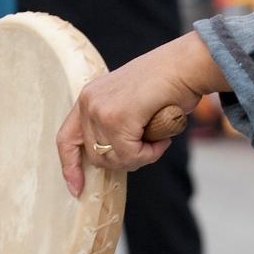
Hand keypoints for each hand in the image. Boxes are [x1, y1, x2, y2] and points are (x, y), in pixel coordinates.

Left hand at [57, 32, 226, 196]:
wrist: (187, 65)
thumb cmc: (168, 82)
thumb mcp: (131, 101)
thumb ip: (116, 122)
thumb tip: (113, 156)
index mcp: (89, 97)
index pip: (66, 139)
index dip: (70, 166)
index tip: (77, 188)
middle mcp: (89, 102)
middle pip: (95, 155)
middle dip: (123, 160)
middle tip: (149, 147)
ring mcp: (101, 109)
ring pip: (114, 158)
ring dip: (140, 156)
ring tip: (158, 137)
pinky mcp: (118, 117)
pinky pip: (131, 154)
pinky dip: (151, 153)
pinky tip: (163, 136)